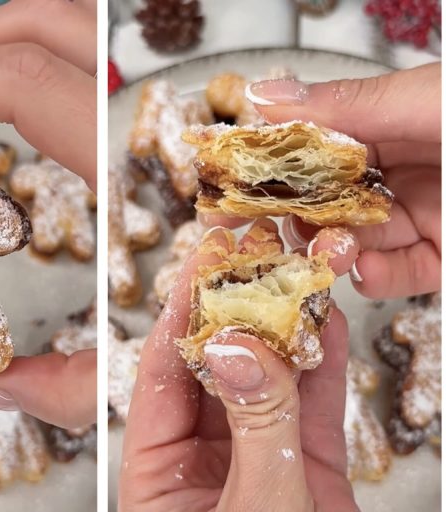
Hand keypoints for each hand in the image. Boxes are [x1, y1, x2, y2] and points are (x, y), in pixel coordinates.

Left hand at [118, 220, 365, 511]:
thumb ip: (252, 428)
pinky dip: (321, 366)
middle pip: (211, 369)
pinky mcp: (302, 477)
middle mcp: (196, 467)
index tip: (203, 263)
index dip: (184, 314)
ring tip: (295, 269)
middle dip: (235, 310)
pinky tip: (326, 322)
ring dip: (283, 327)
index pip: (160, 378)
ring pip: (263, 382)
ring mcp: (250, 467)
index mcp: (152, 478)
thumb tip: (234, 348)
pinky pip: (308, 410)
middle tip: (252, 252)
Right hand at [205, 63, 441, 298]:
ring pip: (351, 241)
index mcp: (389, 123)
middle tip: (244, 232)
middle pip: (321, 200)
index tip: (222, 186)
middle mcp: (398, 171)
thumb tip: (265, 96)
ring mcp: (420, 215)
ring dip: (327, 250)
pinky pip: (397, 275)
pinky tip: (369, 270)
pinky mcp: (442, 257)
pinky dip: (376, 279)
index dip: (264, 167)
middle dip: (283, 218)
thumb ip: (348, 105)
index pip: (310, 147)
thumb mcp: (423, 101)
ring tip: (323, 251)